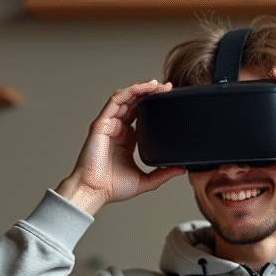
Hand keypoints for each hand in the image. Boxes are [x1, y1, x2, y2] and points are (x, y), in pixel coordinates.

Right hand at [57, 80, 185, 214]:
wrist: (95, 191)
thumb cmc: (113, 188)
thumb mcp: (146, 181)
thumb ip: (163, 174)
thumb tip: (181, 169)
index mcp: (127, 139)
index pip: (141, 115)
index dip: (154, 105)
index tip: (169, 100)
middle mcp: (118, 129)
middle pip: (135, 103)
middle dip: (151, 92)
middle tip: (167, 87)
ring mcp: (109, 124)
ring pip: (126, 98)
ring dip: (141, 88)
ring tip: (157, 84)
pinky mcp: (102, 123)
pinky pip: (115, 101)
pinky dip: (129, 92)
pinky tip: (142, 88)